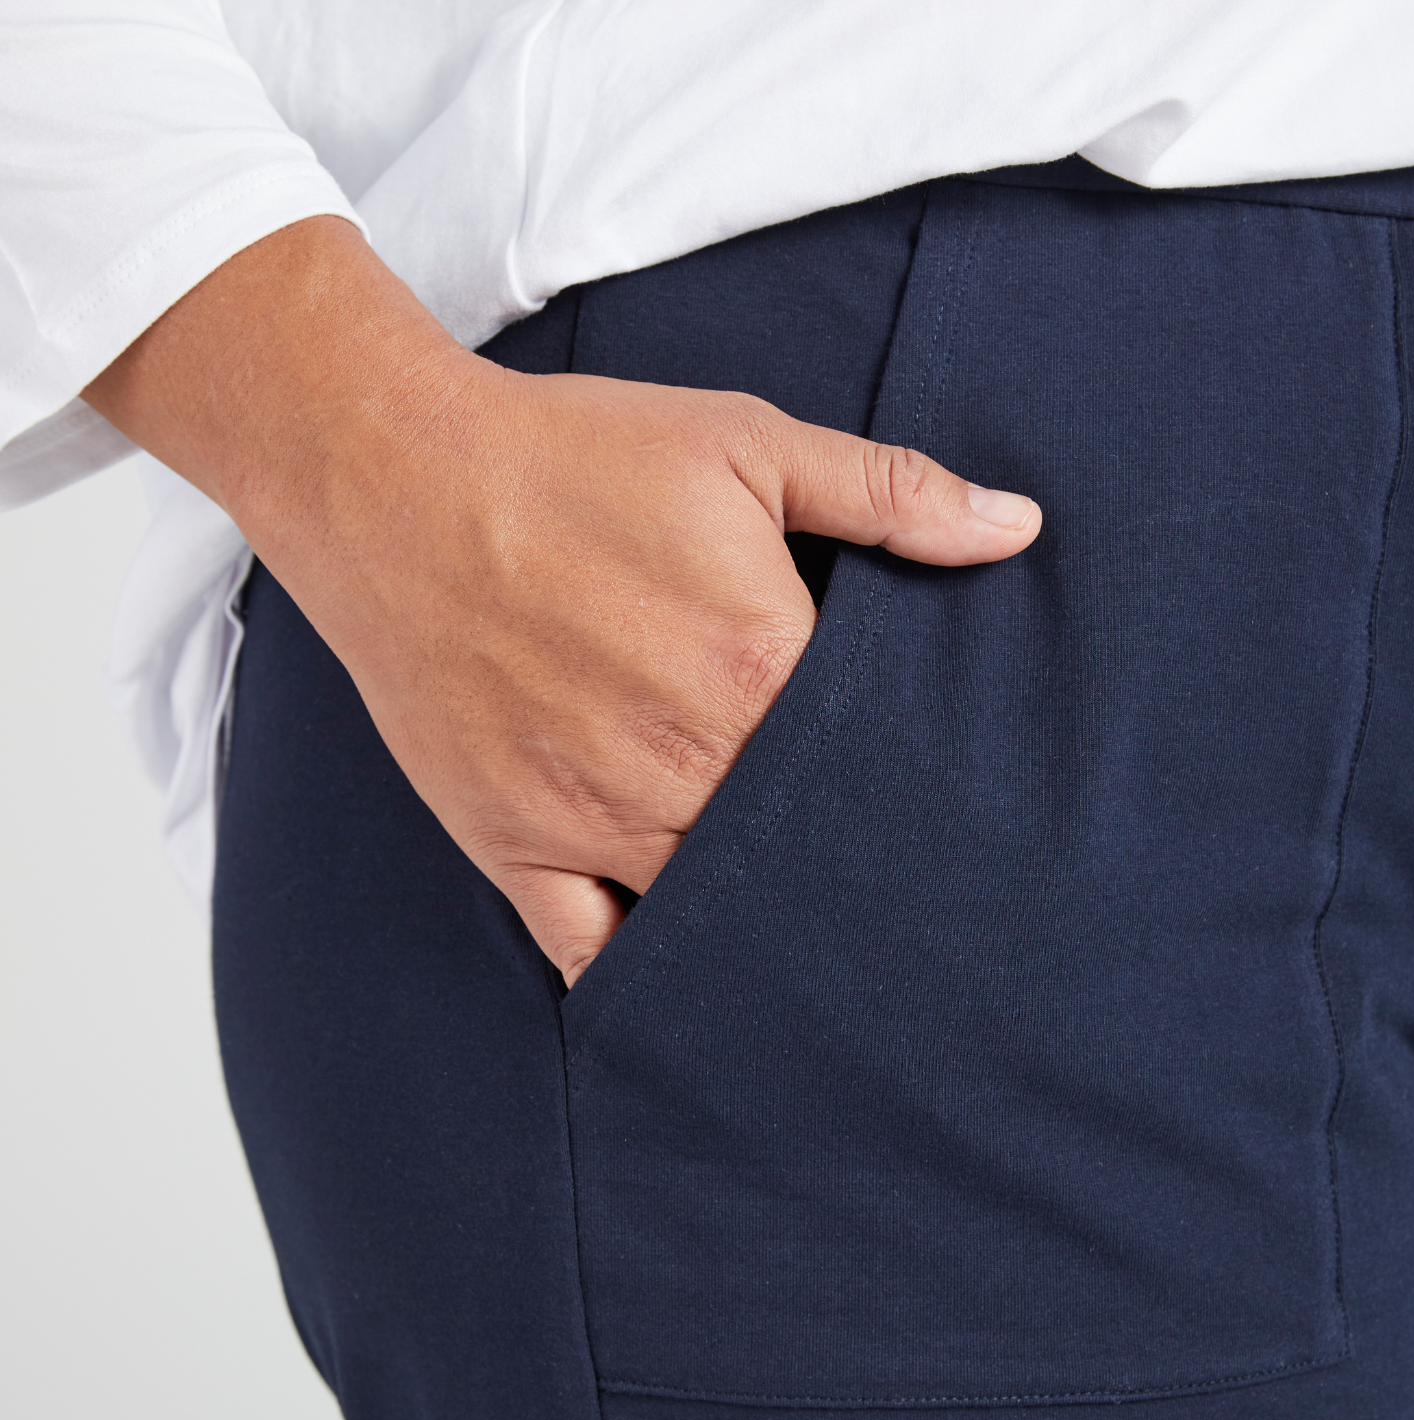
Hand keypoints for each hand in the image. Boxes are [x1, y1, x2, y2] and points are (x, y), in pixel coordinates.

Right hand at [86, 218, 1039, 982]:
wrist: (390, 477)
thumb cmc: (571, 454)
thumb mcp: (745, 442)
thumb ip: (889, 493)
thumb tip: (1018, 528)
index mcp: (755, 665)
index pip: (873, 770)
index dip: (910, 792)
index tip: (947, 816)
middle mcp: (683, 760)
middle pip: (803, 855)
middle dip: (848, 870)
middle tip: (903, 904)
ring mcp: (593, 815)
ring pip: (710, 912)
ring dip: (764, 925)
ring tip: (820, 949)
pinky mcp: (513, 841)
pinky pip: (589, 949)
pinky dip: (641, 970)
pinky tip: (687, 978)